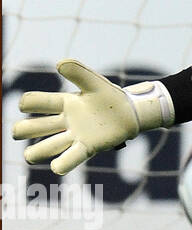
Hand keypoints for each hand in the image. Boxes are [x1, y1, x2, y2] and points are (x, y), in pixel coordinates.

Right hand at [12, 60, 173, 174]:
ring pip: (44, 148)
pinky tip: (57, 166)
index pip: (34, 102)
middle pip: (30, 128)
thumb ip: (79, 73)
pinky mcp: (87, 148)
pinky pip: (69, 159)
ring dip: (35, 153)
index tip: (28, 104)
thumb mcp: (95, 82)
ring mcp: (74, 136)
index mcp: (64, 103)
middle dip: (21, 130)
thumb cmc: (111, 97)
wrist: (131, 113)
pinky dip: (61, 164)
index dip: (27, 103)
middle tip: (22, 131)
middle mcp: (64, 121)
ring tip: (32, 154)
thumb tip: (59, 64)